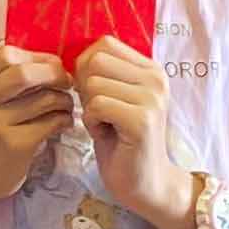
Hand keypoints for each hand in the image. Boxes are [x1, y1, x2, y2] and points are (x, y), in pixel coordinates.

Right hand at [0, 45, 75, 206]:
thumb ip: (7, 74)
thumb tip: (52, 58)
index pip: (6, 54)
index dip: (37, 56)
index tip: (53, 65)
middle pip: (24, 73)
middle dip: (54, 74)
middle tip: (66, 82)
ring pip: (44, 99)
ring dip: (64, 99)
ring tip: (65, 104)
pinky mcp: (15, 145)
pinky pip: (51, 122)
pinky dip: (64, 118)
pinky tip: (63, 122)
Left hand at [74, 39, 198, 228]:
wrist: (145, 185)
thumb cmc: (122, 142)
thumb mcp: (114, 99)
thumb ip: (103, 74)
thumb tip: (72, 56)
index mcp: (151, 69)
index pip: (104, 44)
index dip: (86, 67)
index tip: (95, 93)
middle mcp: (156, 78)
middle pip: (95, 61)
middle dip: (84, 87)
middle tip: (99, 112)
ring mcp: (152, 98)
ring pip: (93, 84)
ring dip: (89, 108)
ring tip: (106, 125)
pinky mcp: (142, 120)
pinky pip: (96, 105)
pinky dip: (91, 122)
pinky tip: (106, 135)